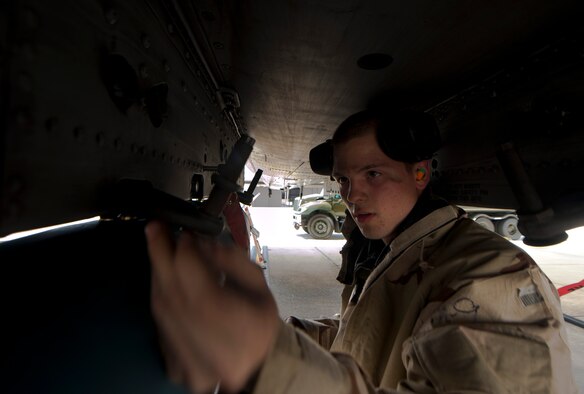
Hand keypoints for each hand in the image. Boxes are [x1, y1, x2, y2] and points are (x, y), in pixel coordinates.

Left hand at [145, 221, 278, 392]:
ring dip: (159, 274)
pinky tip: (167, 284)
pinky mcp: (173, 363)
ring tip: (161, 251)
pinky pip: (160, 323)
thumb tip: (206, 244)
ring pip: (161, 305)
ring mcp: (184, 356)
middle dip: (160, 252)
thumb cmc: (260, 325)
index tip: (187, 232)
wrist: (258, 368)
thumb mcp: (259, 288)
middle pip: (171, 288)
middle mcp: (203, 340)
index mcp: (231, 321)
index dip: (186, 249)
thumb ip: (234, 262)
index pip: (196, 277)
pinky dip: (161, 298)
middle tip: (155, 227)